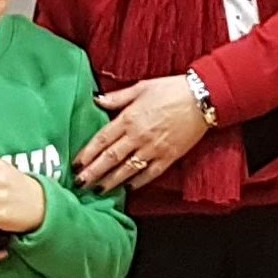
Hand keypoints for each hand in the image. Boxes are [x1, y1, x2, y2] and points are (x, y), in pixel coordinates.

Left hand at [77, 75, 211, 189]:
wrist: (202, 98)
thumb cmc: (170, 89)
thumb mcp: (140, 88)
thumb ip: (117, 98)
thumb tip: (95, 100)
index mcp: (128, 118)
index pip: (101, 140)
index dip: (87, 154)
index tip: (75, 165)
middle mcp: (138, 136)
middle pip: (110, 158)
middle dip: (93, 173)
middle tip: (79, 184)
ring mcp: (153, 149)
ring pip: (127, 169)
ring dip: (111, 181)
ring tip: (98, 190)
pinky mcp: (169, 157)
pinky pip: (150, 174)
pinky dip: (138, 182)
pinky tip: (128, 188)